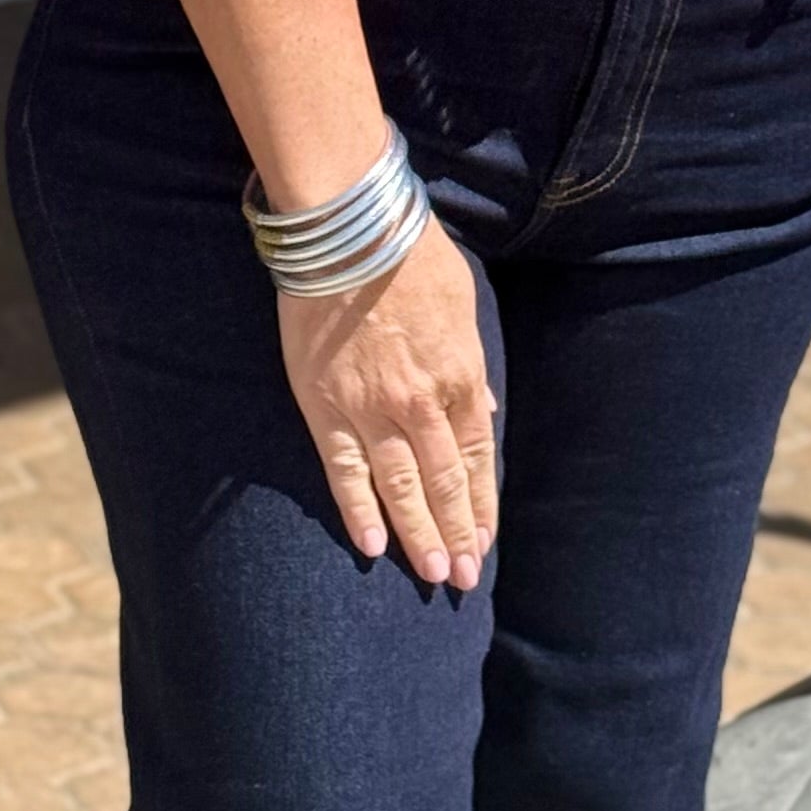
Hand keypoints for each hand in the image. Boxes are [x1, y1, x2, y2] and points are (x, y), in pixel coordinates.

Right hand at [278, 214, 498, 586]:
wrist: (350, 231)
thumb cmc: (409, 256)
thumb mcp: (463, 305)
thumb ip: (471, 364)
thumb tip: (481, 405)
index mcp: (461, 377)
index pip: (478, 458)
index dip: (481, 504)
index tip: (484, 539)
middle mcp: (423, 404)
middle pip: (445, 483)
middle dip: (458, 534)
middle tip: (462, 579)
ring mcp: (373, 410)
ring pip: (401, 488)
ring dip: (418, 535)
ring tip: (431, 573)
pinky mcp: (326, 408)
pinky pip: (346, 472)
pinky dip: (360, 510)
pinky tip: (372, 546)